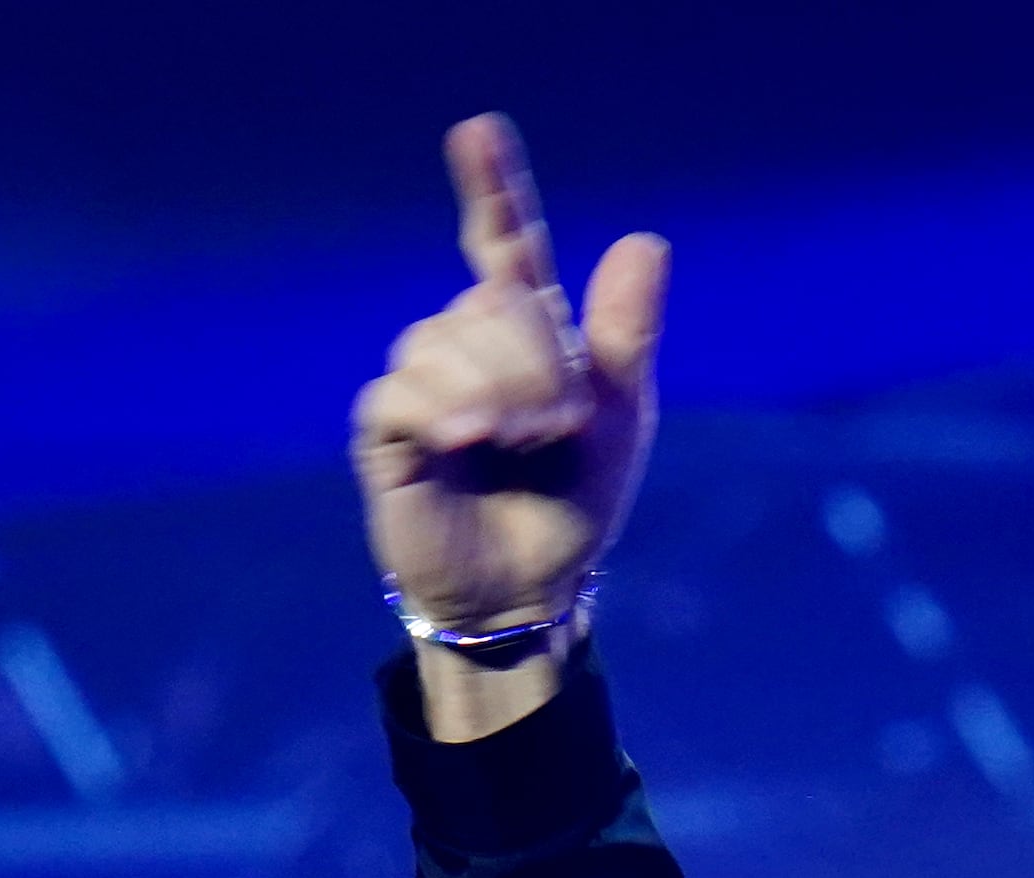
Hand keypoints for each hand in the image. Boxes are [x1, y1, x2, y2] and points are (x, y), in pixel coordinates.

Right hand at [352, 115, 665, 733]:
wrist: (530, 589)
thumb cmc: (571, 504)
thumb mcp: (618, 420)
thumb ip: (627, 335)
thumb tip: (645, 242)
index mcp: (523, 332)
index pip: (502, 244)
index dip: (491, 188)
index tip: (477, 131)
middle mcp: (466, 344)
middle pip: (487, 301)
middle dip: (535, 357)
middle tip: (559, 423)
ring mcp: (422, 385)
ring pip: (442, 340)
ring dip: (497, 387)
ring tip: (521, 439)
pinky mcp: (387, 433)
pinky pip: (402, 393)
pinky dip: (443, 408)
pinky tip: (471, 437)